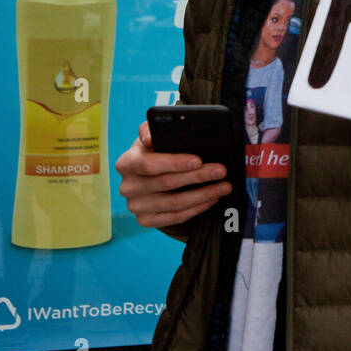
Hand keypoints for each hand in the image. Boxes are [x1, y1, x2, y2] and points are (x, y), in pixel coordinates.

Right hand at [115, 121, 231, 229]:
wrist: (148, 174)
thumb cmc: (155, 150)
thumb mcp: (152, 136)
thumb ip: (151, 129)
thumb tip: (150, 136)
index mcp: (126, 163)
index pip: (148, 164)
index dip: (174, 163)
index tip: (198, 160)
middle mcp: (127, 187)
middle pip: (166, 183)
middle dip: (198, 176)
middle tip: (221, 171)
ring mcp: (135, 206)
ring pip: (174, 203)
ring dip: (203, 195)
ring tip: (224, 186)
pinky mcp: (145, 220)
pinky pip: (175, 217)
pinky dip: (197, 208)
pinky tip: (212, 199)